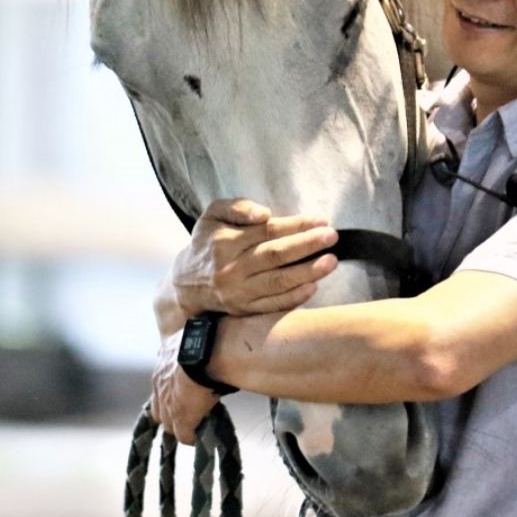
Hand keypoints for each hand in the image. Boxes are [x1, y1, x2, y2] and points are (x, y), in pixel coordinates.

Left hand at [150, 329, 218, 444]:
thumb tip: (202, 343)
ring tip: (192, 425)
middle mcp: (160, 384)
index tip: (182, 392)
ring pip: (168, 423)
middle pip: (158, 407)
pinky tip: (199, 435)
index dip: (170, 391)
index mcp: (163, 362)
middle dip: (169, 411)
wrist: (205, 352)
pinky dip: (191, 436)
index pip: (160, 384)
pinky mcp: (181, 419)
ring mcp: (168, 404)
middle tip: (185, 412)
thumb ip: (189, 346)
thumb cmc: (203, 340)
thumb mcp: (191, 339)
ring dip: (179, 425)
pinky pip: (185, 435)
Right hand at [173, 198, 338, 316]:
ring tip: (331, 262)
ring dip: (307, 272)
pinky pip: (272, 305)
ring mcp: (238, 292)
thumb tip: (264, 214)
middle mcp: (231, 268)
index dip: (296, 225)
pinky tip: (313, 287)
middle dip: (306, 245)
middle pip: (275, 256)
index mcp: (225, 241)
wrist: (185, 283)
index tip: (321, 219)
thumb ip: (237, 207)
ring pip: (277, 282)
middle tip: (331, 237)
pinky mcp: (243, 310)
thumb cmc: (207, 241)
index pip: (267, 231)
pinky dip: (293, 298)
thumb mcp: (212, 214)